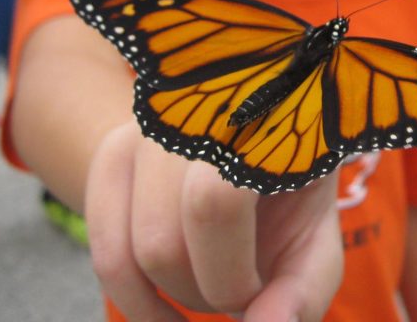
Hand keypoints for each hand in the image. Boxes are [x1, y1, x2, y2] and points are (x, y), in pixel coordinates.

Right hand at [86, 122, 343, 321]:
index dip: (231, 275)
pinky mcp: (113, 151)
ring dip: (173, 295)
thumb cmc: (291, 197)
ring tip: (212, 285)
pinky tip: (165, 310)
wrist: (252, 148)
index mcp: (258, 125)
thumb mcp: (314, 241)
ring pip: (131, 250)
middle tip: (238, 292)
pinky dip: (133, 298)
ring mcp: (149, 127)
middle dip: (203, 294)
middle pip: (164, 240)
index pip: (214, 205)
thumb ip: (303, 290)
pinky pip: (102, 248)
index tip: (256, 294)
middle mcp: (196, 114)